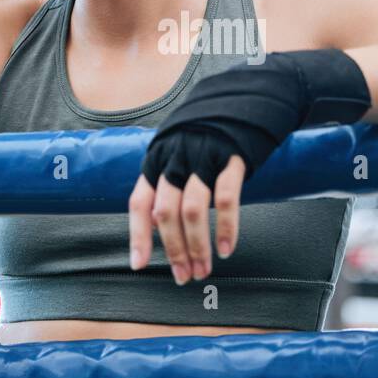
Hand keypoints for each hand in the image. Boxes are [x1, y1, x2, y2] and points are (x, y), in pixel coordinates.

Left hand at [128, 151, 245, 285]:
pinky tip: (227, 248)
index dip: (138, 235)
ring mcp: (204, 158)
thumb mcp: (175, 155)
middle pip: (166, 212)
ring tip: (203, 269)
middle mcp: (176, 160)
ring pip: (193, 210)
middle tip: (183, 275)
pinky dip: (227, 228)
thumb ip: (164, 186)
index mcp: (158, 161)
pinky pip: (226, 198)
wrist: (239, 102)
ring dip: (197, 246)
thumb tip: (152, 225)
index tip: (139, 265)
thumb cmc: (204, 138)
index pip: (140, 202)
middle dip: (174, 249)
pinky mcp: (232, 158)